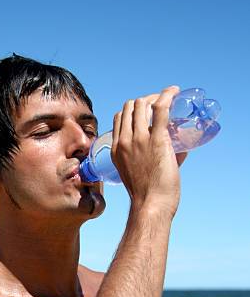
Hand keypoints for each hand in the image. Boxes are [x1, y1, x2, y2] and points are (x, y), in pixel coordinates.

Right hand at [111, 86, 185, 218]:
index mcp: (116, 149)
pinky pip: (161, 108)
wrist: (150, 205)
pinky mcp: (157, 140)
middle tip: (160, 105)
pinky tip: (175, 91)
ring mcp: (139, 139)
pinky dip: (168, 95)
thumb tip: (180, 150)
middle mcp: (125, 141)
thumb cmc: (147, 196)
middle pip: (130, 106)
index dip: (132, 110)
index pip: (119, 118)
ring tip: (168, 98)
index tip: (146, 111)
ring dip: (156, 96)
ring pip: (142, 103)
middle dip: (145, 100)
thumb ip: (151, 159)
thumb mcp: (135, 174)